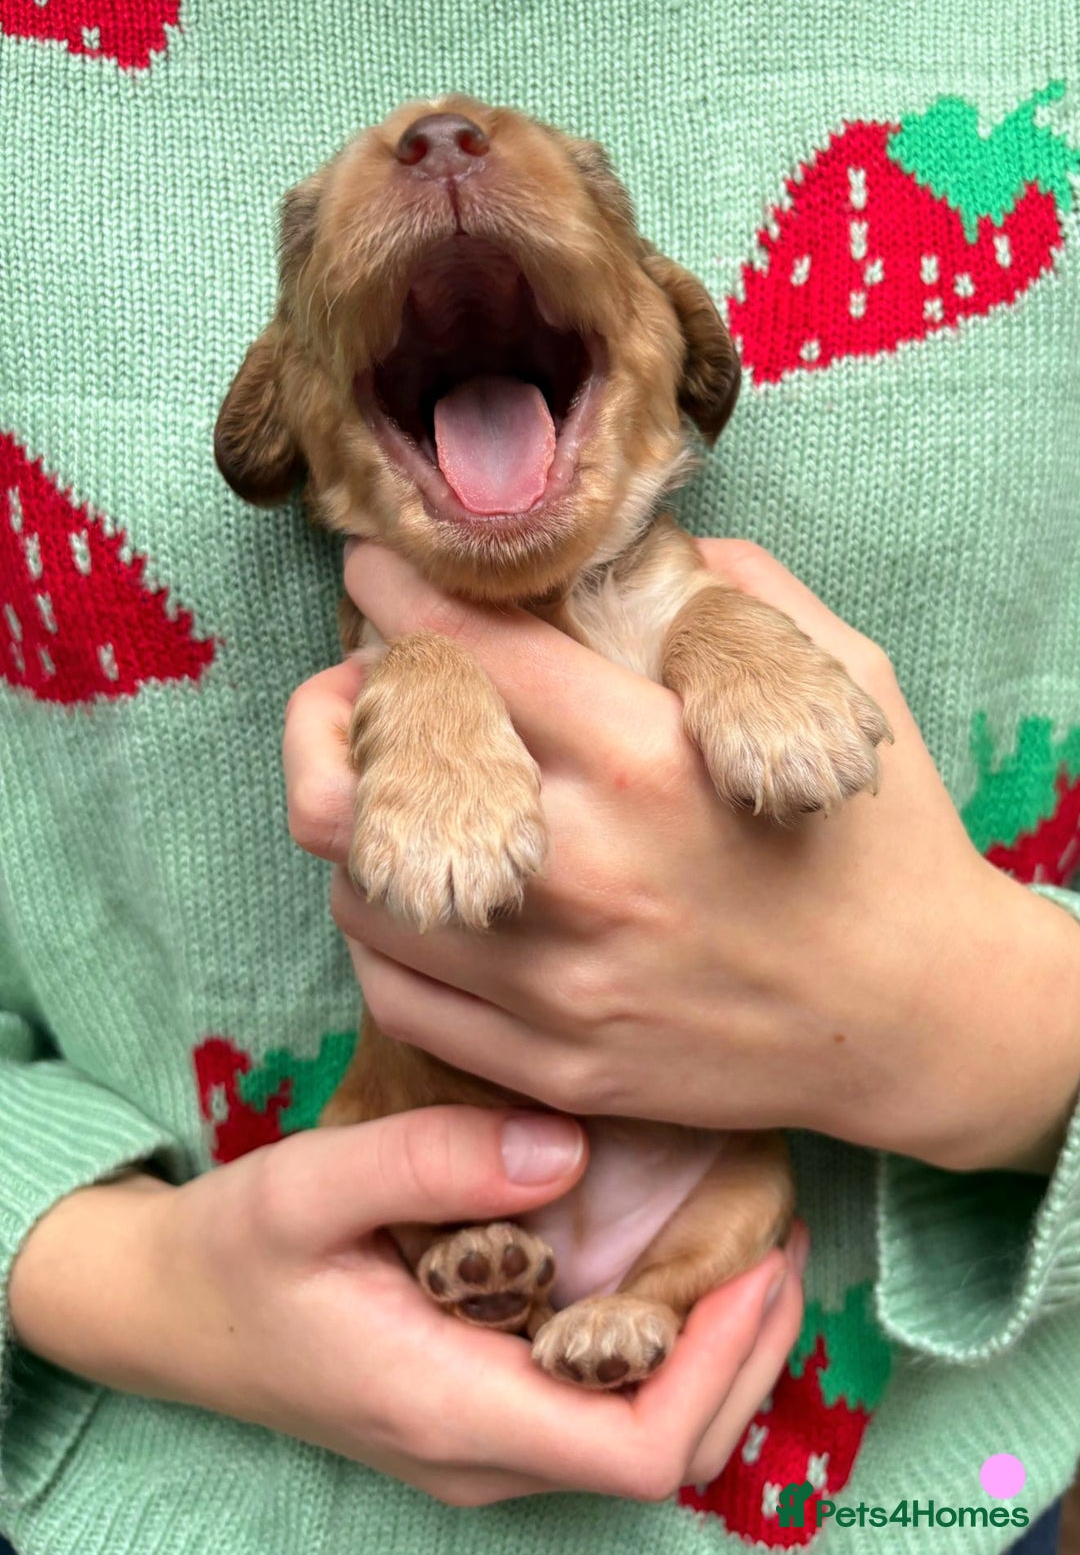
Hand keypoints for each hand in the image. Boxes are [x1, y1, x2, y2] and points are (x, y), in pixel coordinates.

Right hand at [8, 1109, 806, 1503]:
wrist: (168, 1312)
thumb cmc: (233, 1254)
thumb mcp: (308, 1188)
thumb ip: (427, 1162)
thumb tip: (565, 1150)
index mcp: (447, 1408)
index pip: (633, 1449)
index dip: (720, 1369)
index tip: (761, 1263)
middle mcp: (479, 1451)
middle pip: (660, 1452)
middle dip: (745, 1359)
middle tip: (784, 1241)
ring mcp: (479, 1442)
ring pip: (637, 1435)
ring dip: (714, 1355)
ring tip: (752, 1247)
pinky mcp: (476, 1410)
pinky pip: (598, 1404)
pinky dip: (660, 1348)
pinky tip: (671, 1266)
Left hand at [286, 539, 1079, 1174]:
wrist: (920, 1020)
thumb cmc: (882, 842)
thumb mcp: (845, 682)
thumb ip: (737, 599)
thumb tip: (629, 552)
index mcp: (650, 759)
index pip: (467, 655)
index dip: (396, 597)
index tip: (372, 571)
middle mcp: (586, 874)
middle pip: (365, 788)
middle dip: (331, 712)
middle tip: (353, 689)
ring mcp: (561, 985)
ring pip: (360, 895)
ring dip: (357, 828)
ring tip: (394, 797)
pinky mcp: (556, 1062)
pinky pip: (398, 996)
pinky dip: (384, 933)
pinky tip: (418, 896)